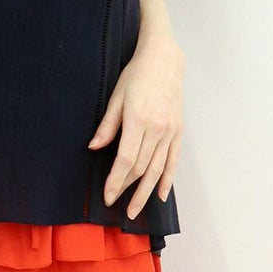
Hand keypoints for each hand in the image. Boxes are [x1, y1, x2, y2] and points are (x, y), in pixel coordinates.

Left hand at [87, 34, 184, 218]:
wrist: (165, 61)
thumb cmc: (136, 77)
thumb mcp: (116, 98)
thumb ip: (107, 125)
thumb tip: (93, 147)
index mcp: (138, 120)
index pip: (126, 160)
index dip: (116, 181)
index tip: (107, 196)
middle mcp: (157, 129)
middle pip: (141, 168)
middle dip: (127, 189)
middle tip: (117, 206)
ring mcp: (170, 131)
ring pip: (158, 169)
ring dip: (146, 192)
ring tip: (136, 210)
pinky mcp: (178, 131)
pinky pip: (173, 160)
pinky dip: (168, 180)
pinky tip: (160, 195)